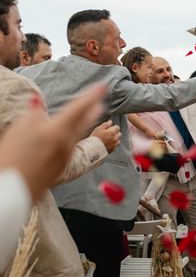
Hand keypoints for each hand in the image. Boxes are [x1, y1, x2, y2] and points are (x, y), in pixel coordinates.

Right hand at [0, 85, 105, 200]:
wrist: (13, 190)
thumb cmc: (13, 157)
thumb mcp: (19, 130)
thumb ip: (33, 114)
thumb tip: (37, 102)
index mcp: (58, 130)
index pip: (79, 108)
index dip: (91, 96)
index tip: (102, 87)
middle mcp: (68, 143)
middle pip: (84, 122)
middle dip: (93, 110)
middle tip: (100, 101)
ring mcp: (67, 156)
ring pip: (79, 135)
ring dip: (85, 122)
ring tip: (90, 114)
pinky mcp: (63, 166)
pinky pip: (71, 147)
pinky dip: (74, 137)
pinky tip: (69, 135)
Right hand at [91, 120, 121, 152]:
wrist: (92, 149)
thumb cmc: (95, 137)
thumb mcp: (98, 128)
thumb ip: (106, 124)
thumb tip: (110, 122)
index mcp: (112, 132)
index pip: (117, 127)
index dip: (113, 127)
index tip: (109, 128)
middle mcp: (115, 138)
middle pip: (119, 134)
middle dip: (115, 133)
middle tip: (108, 134)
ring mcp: (115, 144)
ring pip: (118, 140)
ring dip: (115, 139)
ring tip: (108, 139)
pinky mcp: (113, 149)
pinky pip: (115, 146)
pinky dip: (113, 144)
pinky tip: (108, 144)